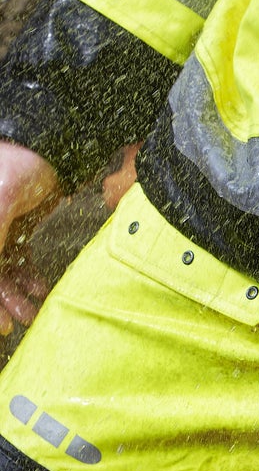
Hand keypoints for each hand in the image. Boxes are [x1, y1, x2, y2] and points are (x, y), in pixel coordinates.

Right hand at [0, 141, 61, 335]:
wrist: (43, 146)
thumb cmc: (10, 168)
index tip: (1, 325)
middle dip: (0, 301)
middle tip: (16, 323)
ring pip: (0, 273)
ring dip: (15, 295)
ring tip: (33, 312)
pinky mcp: (14, 230)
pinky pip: (17, 262)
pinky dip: (28, 278)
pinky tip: (40, 291)